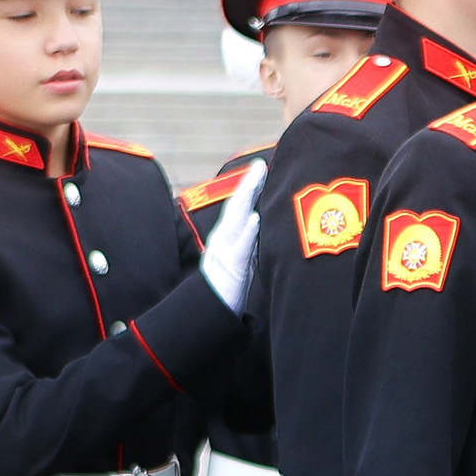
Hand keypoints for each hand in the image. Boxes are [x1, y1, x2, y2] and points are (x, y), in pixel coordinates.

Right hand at [199, 159, 266, 312]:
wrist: (212, 310)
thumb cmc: (230, 287)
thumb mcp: (243, 259)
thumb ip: (250, 241)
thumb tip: (262, 223)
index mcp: (229, 236)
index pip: (241, 206)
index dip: (251, 186)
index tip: (263, 167)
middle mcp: (225, 239)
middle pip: (237, 207)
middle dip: (248, 185)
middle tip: (261, 165)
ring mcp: (226, 251)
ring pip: (236, 220)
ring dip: (247, 199)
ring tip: (257, 180)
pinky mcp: (231, 268)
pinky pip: (240, 249)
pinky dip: (247, 233)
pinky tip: (256, 220)